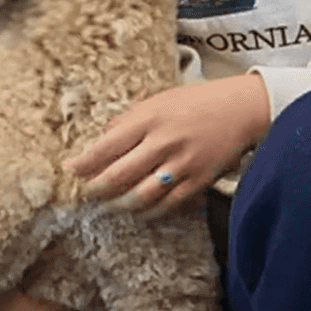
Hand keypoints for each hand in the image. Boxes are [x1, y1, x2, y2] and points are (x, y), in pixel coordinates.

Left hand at [62, 75, 270, 218]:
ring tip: (108, 205)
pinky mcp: (197, 182)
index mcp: (150, 118)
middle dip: (96, 189)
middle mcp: (163, 142)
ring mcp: (181, 165)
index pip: (107, 146)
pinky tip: (137, 210)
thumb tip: (103, 137)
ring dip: (118, 204)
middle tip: (85, 193)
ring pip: (139, 196)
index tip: (69, 171)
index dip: (84, 163)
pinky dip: (147, 211)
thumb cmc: (197, 100)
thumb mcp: (159, 99)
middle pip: (118, 176)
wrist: (241, 109)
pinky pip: (166, 205)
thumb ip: (130, 118)